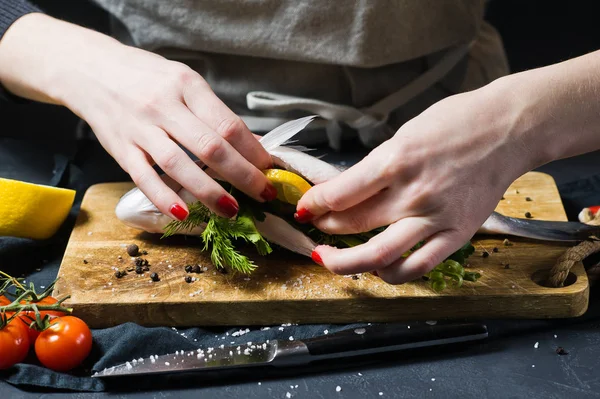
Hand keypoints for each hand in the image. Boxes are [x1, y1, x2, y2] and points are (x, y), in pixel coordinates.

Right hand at [0, 14, 275, 220]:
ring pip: (180, 166)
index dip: (254, 151)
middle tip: (263, 193)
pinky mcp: (120, 148)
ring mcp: (140, 129)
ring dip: (210, 192)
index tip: (269, 169)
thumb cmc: (145, 77)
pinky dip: (164, 198)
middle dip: (243, 175)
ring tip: (232, 209)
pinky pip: (144, 178)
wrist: (90, 70)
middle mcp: (164, 106)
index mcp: (187, 85)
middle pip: (211, 148)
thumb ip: (211, 112)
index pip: (228, 124)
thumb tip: (250, 145)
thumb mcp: (183, 81)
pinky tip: (182, 212)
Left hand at [296, 87, 535, 283]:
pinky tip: (377, 268)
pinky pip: (417, 267)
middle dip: (324, 229)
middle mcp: (412, 194)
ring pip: (378, 257)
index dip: (314, 205)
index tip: (305, 207)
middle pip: (351, 225)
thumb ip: (375, 167)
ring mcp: (435, 218)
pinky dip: (390, 274)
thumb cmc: (457, 122)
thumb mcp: (405, 134)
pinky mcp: (457, 235)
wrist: (508, 129)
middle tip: (315, 227)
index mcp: (395, 161)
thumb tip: (345, 190)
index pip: (339, 194)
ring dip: (345, 263)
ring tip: (331, 258)